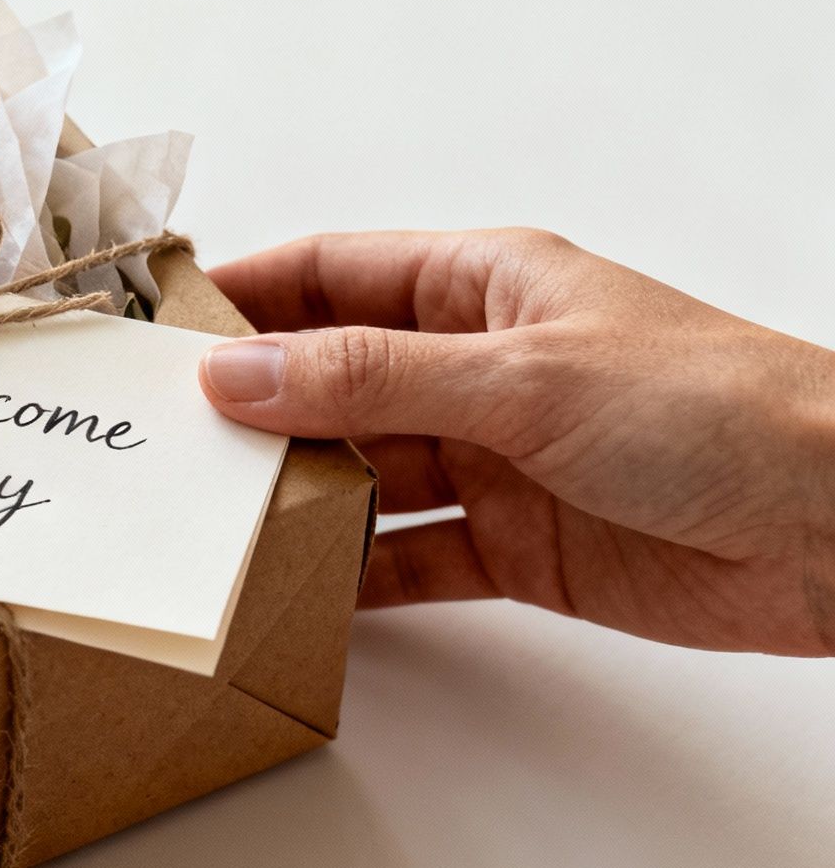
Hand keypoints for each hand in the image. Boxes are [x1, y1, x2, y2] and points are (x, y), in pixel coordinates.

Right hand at [197, 228, 834, 655]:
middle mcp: (477, 368)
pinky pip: (409, 559)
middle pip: (333, 380)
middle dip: (253, 408)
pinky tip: (296, 594)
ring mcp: (495, 461)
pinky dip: (354, 579)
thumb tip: (233, 375)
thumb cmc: (711, 408)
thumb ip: (367, 379)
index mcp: (483, 287)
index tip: (156, 328)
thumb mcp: (519, 376)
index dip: (245, 296)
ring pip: (362, 474)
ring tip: (208, 522)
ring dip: (296, 497)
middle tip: (159, 443)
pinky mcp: (517, 547)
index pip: (333, 274)